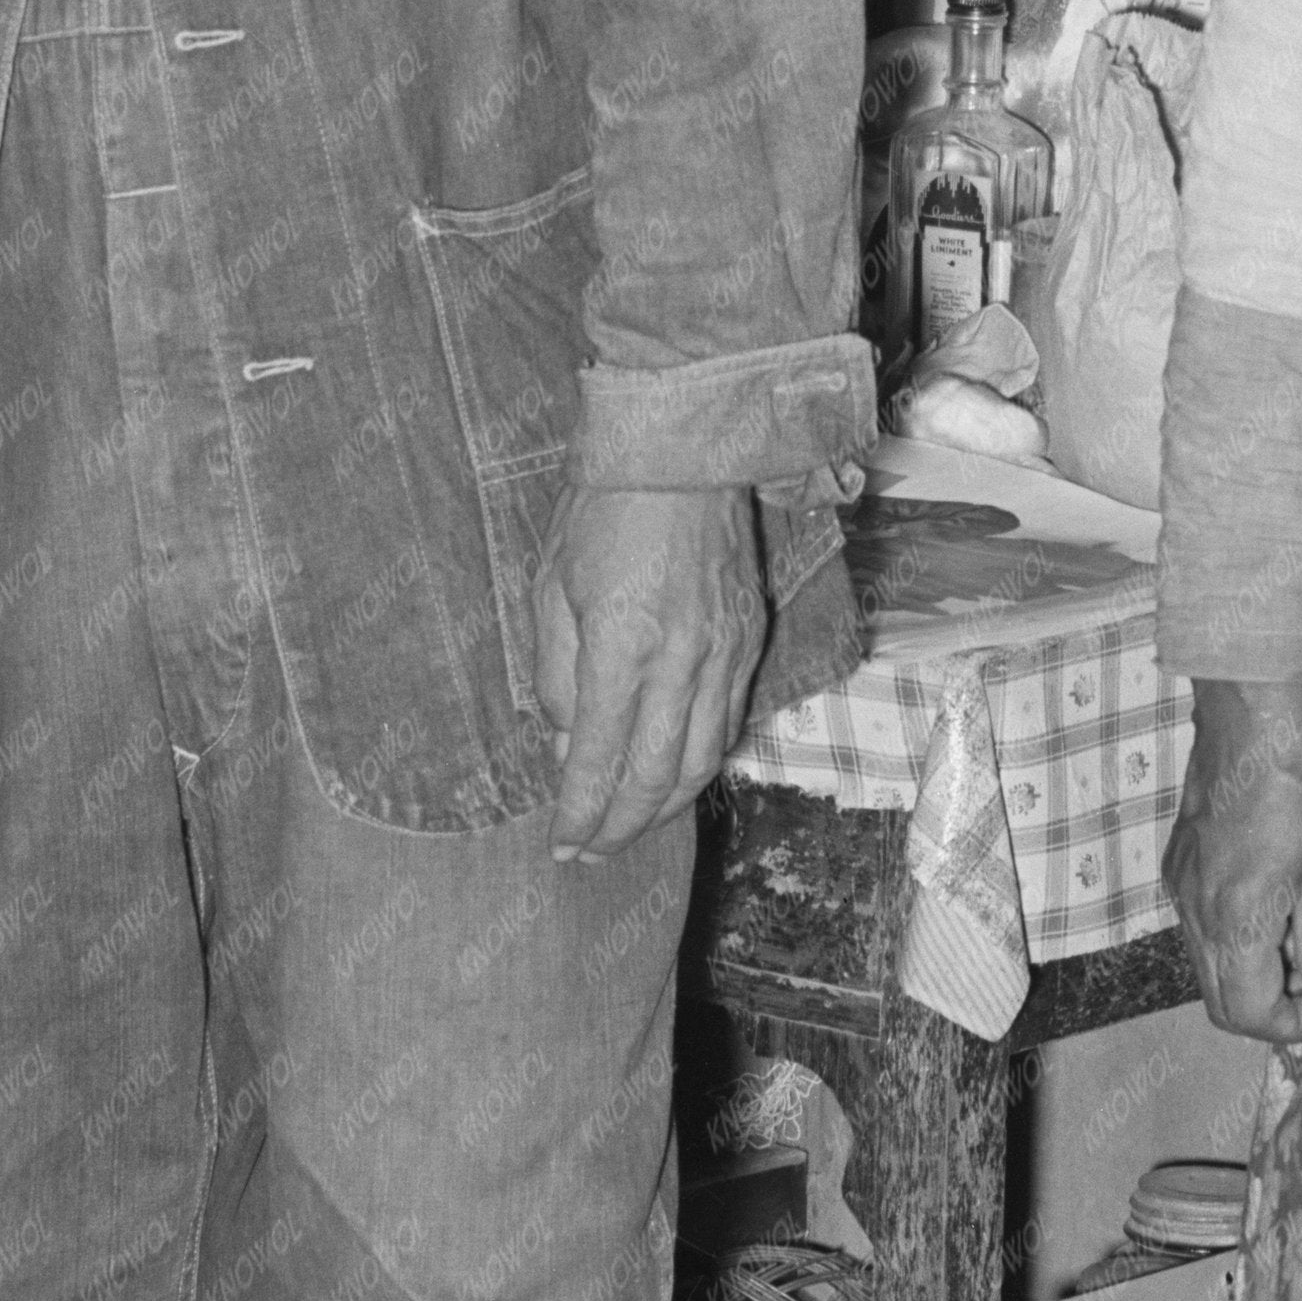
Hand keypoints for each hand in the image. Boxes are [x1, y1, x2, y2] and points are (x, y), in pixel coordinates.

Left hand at [536, 482, 766, 861]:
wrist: (684, 447)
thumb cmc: (602, 509)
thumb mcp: (550, 588)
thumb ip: (557, 675)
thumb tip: (569, 743)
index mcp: (622, 649)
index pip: (598, 761)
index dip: (579, 815)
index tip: (561, 847)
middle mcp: (682, 662)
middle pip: (656, 778)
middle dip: (621, 828)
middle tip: (594, 854)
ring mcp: (726, 652)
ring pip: (703, 760)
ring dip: (665, 806)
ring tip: (633, 827)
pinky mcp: (751, 638)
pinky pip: (729, 721)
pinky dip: (702, 762)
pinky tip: (675, 774)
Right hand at [1167, 675, 1301, 1085]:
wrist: (1248, 707)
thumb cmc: (1299, 777)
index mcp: (1237, 914)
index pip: (1248, 1011)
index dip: (1290, 1025)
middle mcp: (1196, 911)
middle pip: (1219, 1003)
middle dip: (1269, 1010)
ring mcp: (1179, 888)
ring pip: (1206, 969)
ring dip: (1250, 977)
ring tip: (1297, 940)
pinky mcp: (1175, 866)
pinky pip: (1198, 931)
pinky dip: (1232, 942)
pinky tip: (1269, 908)